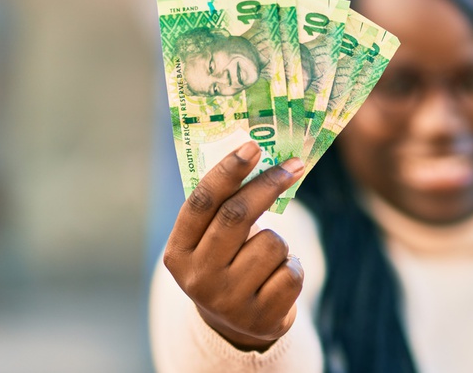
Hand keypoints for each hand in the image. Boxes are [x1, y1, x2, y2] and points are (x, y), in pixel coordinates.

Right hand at [163, 140, 304, 350]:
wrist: (237, 326)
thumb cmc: (227, 265)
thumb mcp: (211, 242)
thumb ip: (224, 207)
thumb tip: (261, 156)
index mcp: (178, 253)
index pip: (201, 203)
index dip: (228, 171)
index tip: (253, 146)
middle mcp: (198, 279)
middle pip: (236, 216)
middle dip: (269, 184)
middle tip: (294, 164)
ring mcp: (228, 301)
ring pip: (272, 243)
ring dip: (279, 242)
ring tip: (268, 258)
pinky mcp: (261, 318)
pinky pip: (292, 271)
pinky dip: (293, 267)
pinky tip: (278, 279)